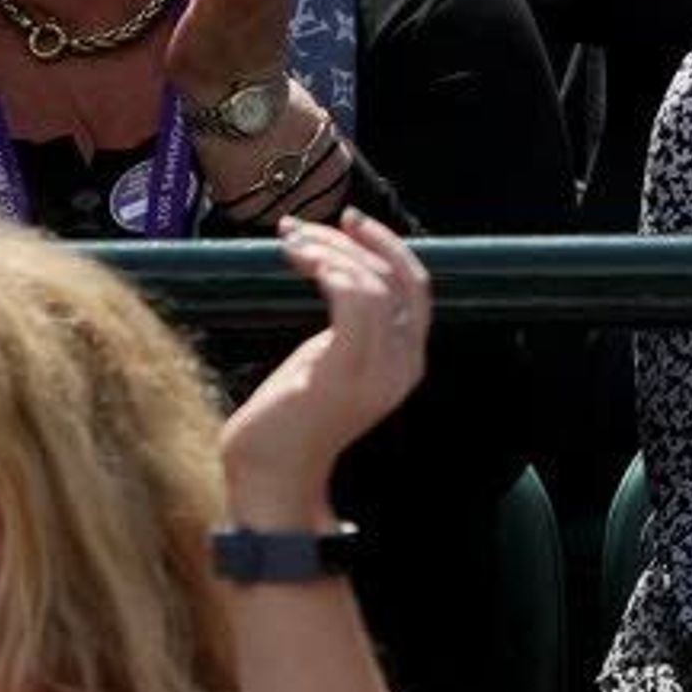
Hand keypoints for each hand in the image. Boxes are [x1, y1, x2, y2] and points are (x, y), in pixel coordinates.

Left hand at [220, 212, 428, 529]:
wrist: (273, 469)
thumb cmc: (292, 413)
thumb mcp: (330, 356)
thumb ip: (350, 321)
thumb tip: (337, 260)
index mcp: (407, 361)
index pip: (417, 287)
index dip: (388, 245)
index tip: (348, 221)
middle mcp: (404, 366)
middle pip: (397, 278)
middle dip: (351, 240)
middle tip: (301, 230)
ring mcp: (378, 373)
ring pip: (373, 283)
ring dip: (330, 251)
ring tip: (291, 245)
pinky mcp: (345, 373)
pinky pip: (354, 302)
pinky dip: (330, 270)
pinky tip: (303, 265)